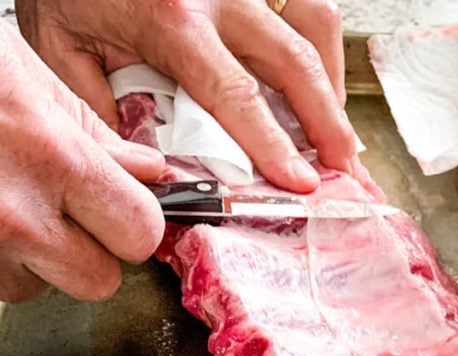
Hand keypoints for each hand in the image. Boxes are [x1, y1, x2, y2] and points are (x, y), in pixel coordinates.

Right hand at [0, 22, 164, 302]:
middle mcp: (15, 212)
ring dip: (32, 259)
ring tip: (6, 204)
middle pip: (98, 282)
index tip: (124, 211)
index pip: (140, 234)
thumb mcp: (26, 76)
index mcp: (52, 158)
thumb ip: (94, 136)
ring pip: (37, 288)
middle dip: (90, 253)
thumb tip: (146, 173)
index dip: (135, 222)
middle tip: (67, 216)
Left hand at [17, 0, 356, 192]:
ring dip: (333, 87)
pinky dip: (325, 54)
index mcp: (172, 18)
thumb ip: (104, 113)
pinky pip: (309, 7)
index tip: (300, 184)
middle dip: (327, 122)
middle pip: (295, 61)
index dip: (274, 145)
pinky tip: (323, 93)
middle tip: (343, 171)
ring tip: (341, 139)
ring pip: (314, 27)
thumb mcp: (64, 52)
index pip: (237, 94)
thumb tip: (153, 171)